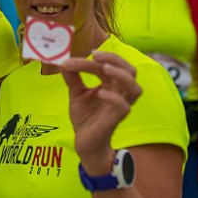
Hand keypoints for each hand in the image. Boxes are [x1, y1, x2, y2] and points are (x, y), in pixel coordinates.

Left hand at [59, 52, 141, 173]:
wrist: (84, 141)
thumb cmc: (85, 117)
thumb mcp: (76, 93)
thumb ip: (72, 78)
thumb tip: (63, 61)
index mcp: (112, 84)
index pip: (109, 65)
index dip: (94, 59)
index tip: (73, 59)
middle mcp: (120, 93)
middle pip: (130, 70)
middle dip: (115, 60)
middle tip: (96, 56)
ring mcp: (121, 106)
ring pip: (135, 88)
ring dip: (121, 75)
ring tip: (104, 69)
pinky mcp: (117, 119)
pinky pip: (124, 106)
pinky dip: (114, 97)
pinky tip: (100, 93)